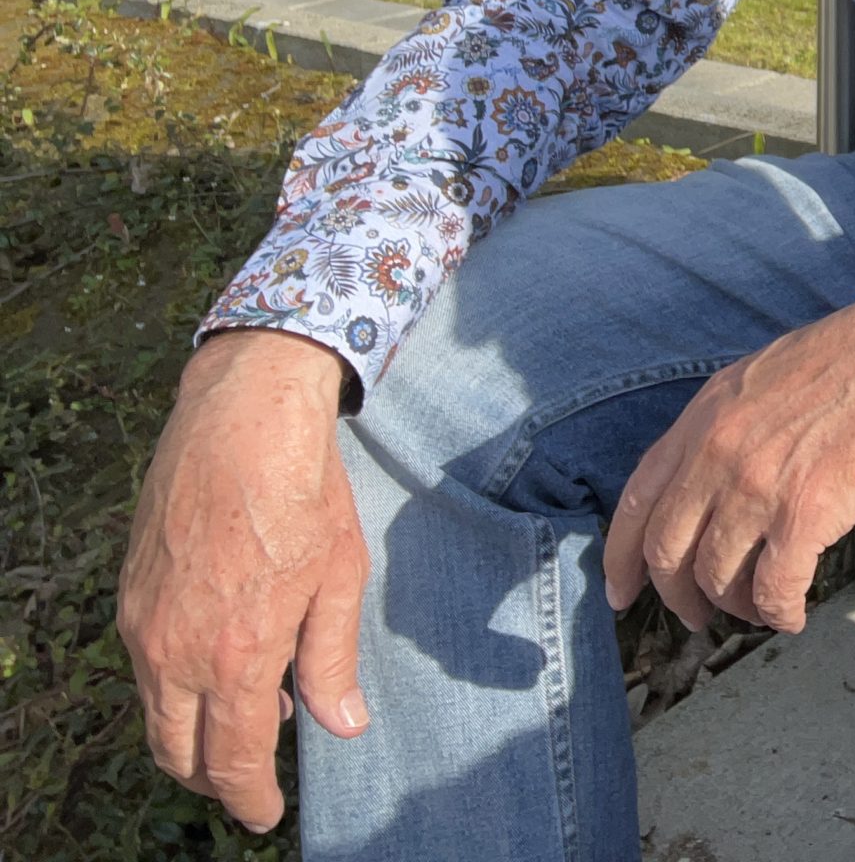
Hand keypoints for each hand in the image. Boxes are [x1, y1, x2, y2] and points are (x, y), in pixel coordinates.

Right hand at [119, 329, 369, 834]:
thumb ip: (332, 661)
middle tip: (249, 780)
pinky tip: (217, 666)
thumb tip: (342, 726)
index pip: (233, 761)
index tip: (265, 814)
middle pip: (178, 753)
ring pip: (155, 713)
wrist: (241, 422)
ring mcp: (143, 625)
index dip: (250, 797)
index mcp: (235, 658)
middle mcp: (175, 652)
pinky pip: (145, 667)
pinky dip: (174, 688)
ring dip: (191, 734)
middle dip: (213, 778)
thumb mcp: (337, 579)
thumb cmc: (302, 495)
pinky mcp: (130, 596)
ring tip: (241, 722)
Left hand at [603, 276, 854, 632]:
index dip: (622, 557)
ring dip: (737, 608)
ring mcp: (756, 487)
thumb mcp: (758, 377)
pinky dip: (780, 614)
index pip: (637, 499)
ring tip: (761, 608)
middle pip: (667, 553)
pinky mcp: (805, 514)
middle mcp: (716, 456)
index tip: (622, 592)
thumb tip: (716, 480)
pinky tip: (794, 616)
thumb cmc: (850, 354)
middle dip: (678, 598)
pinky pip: (775, 589)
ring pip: (718, 578)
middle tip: (700, 616)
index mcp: (702, 419)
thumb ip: (724, 428)